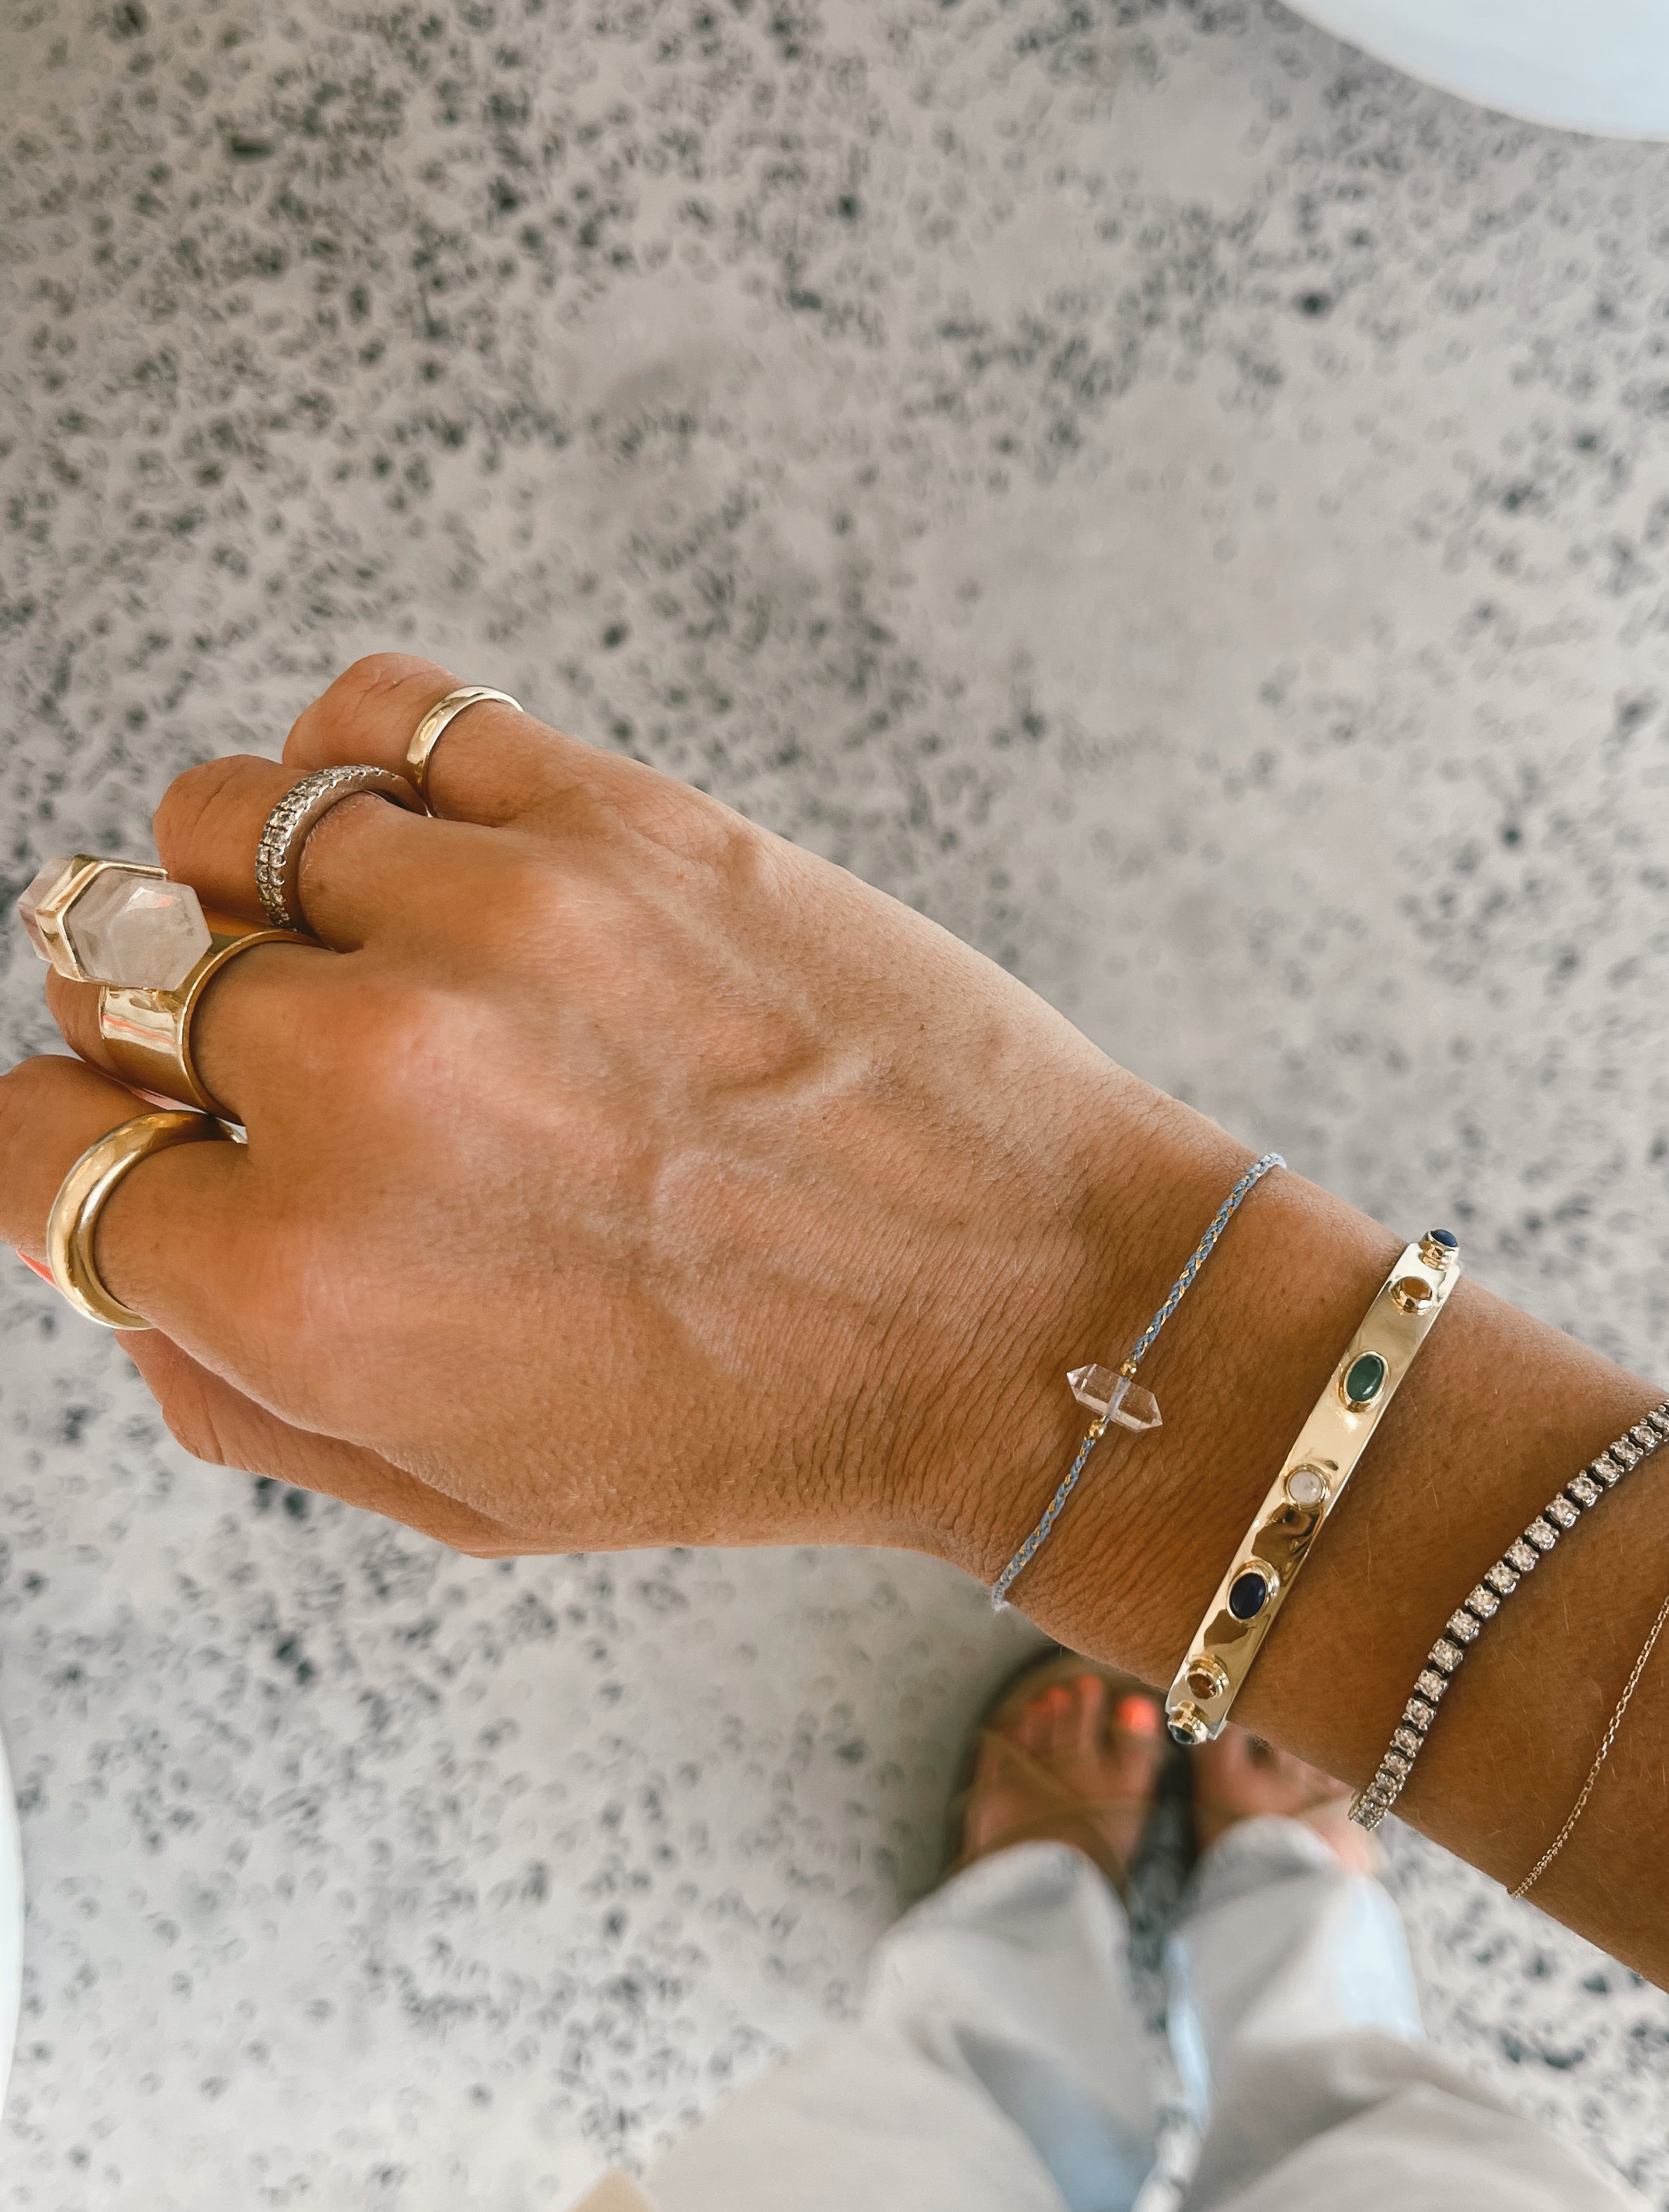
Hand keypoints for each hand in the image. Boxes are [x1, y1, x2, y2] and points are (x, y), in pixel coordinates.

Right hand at [0, 654, 1250, 1562]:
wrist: (1026, 1314)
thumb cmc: (765, 1420)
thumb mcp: (475, 1497)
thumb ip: (252, 1393)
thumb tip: (136, 1264)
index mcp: (309, 1282)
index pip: (35, 1155)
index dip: (77, 1160)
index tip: (143, 1154)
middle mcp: (367, 1084)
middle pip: (117, 980)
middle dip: (172, 1039)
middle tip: (284, 1073)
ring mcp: (489, 922)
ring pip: (218, 823)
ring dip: (255, 893)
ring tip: (364, 954)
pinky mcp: (611, 814)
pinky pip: (377, 714)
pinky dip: (363, 767)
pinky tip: (424, 844)